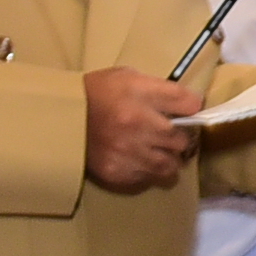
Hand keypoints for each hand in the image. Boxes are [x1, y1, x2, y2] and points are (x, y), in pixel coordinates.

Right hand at [83, 67, 202, 192]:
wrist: (62, 117)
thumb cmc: (99, 92)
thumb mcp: (129, 77)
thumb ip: (160, 89)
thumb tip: (189, 104)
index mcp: (142, 96)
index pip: (190, 105)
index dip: (193, 109)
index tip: (187, 112)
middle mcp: (139, 125)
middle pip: (183, 140)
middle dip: (179, 139)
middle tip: (170, 136)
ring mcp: (129, 152)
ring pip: (170, 166)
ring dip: (168, 160)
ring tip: (157, 153)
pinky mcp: (117, 172)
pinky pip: (148, 178)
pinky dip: (147, 172)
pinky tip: (138, 161)